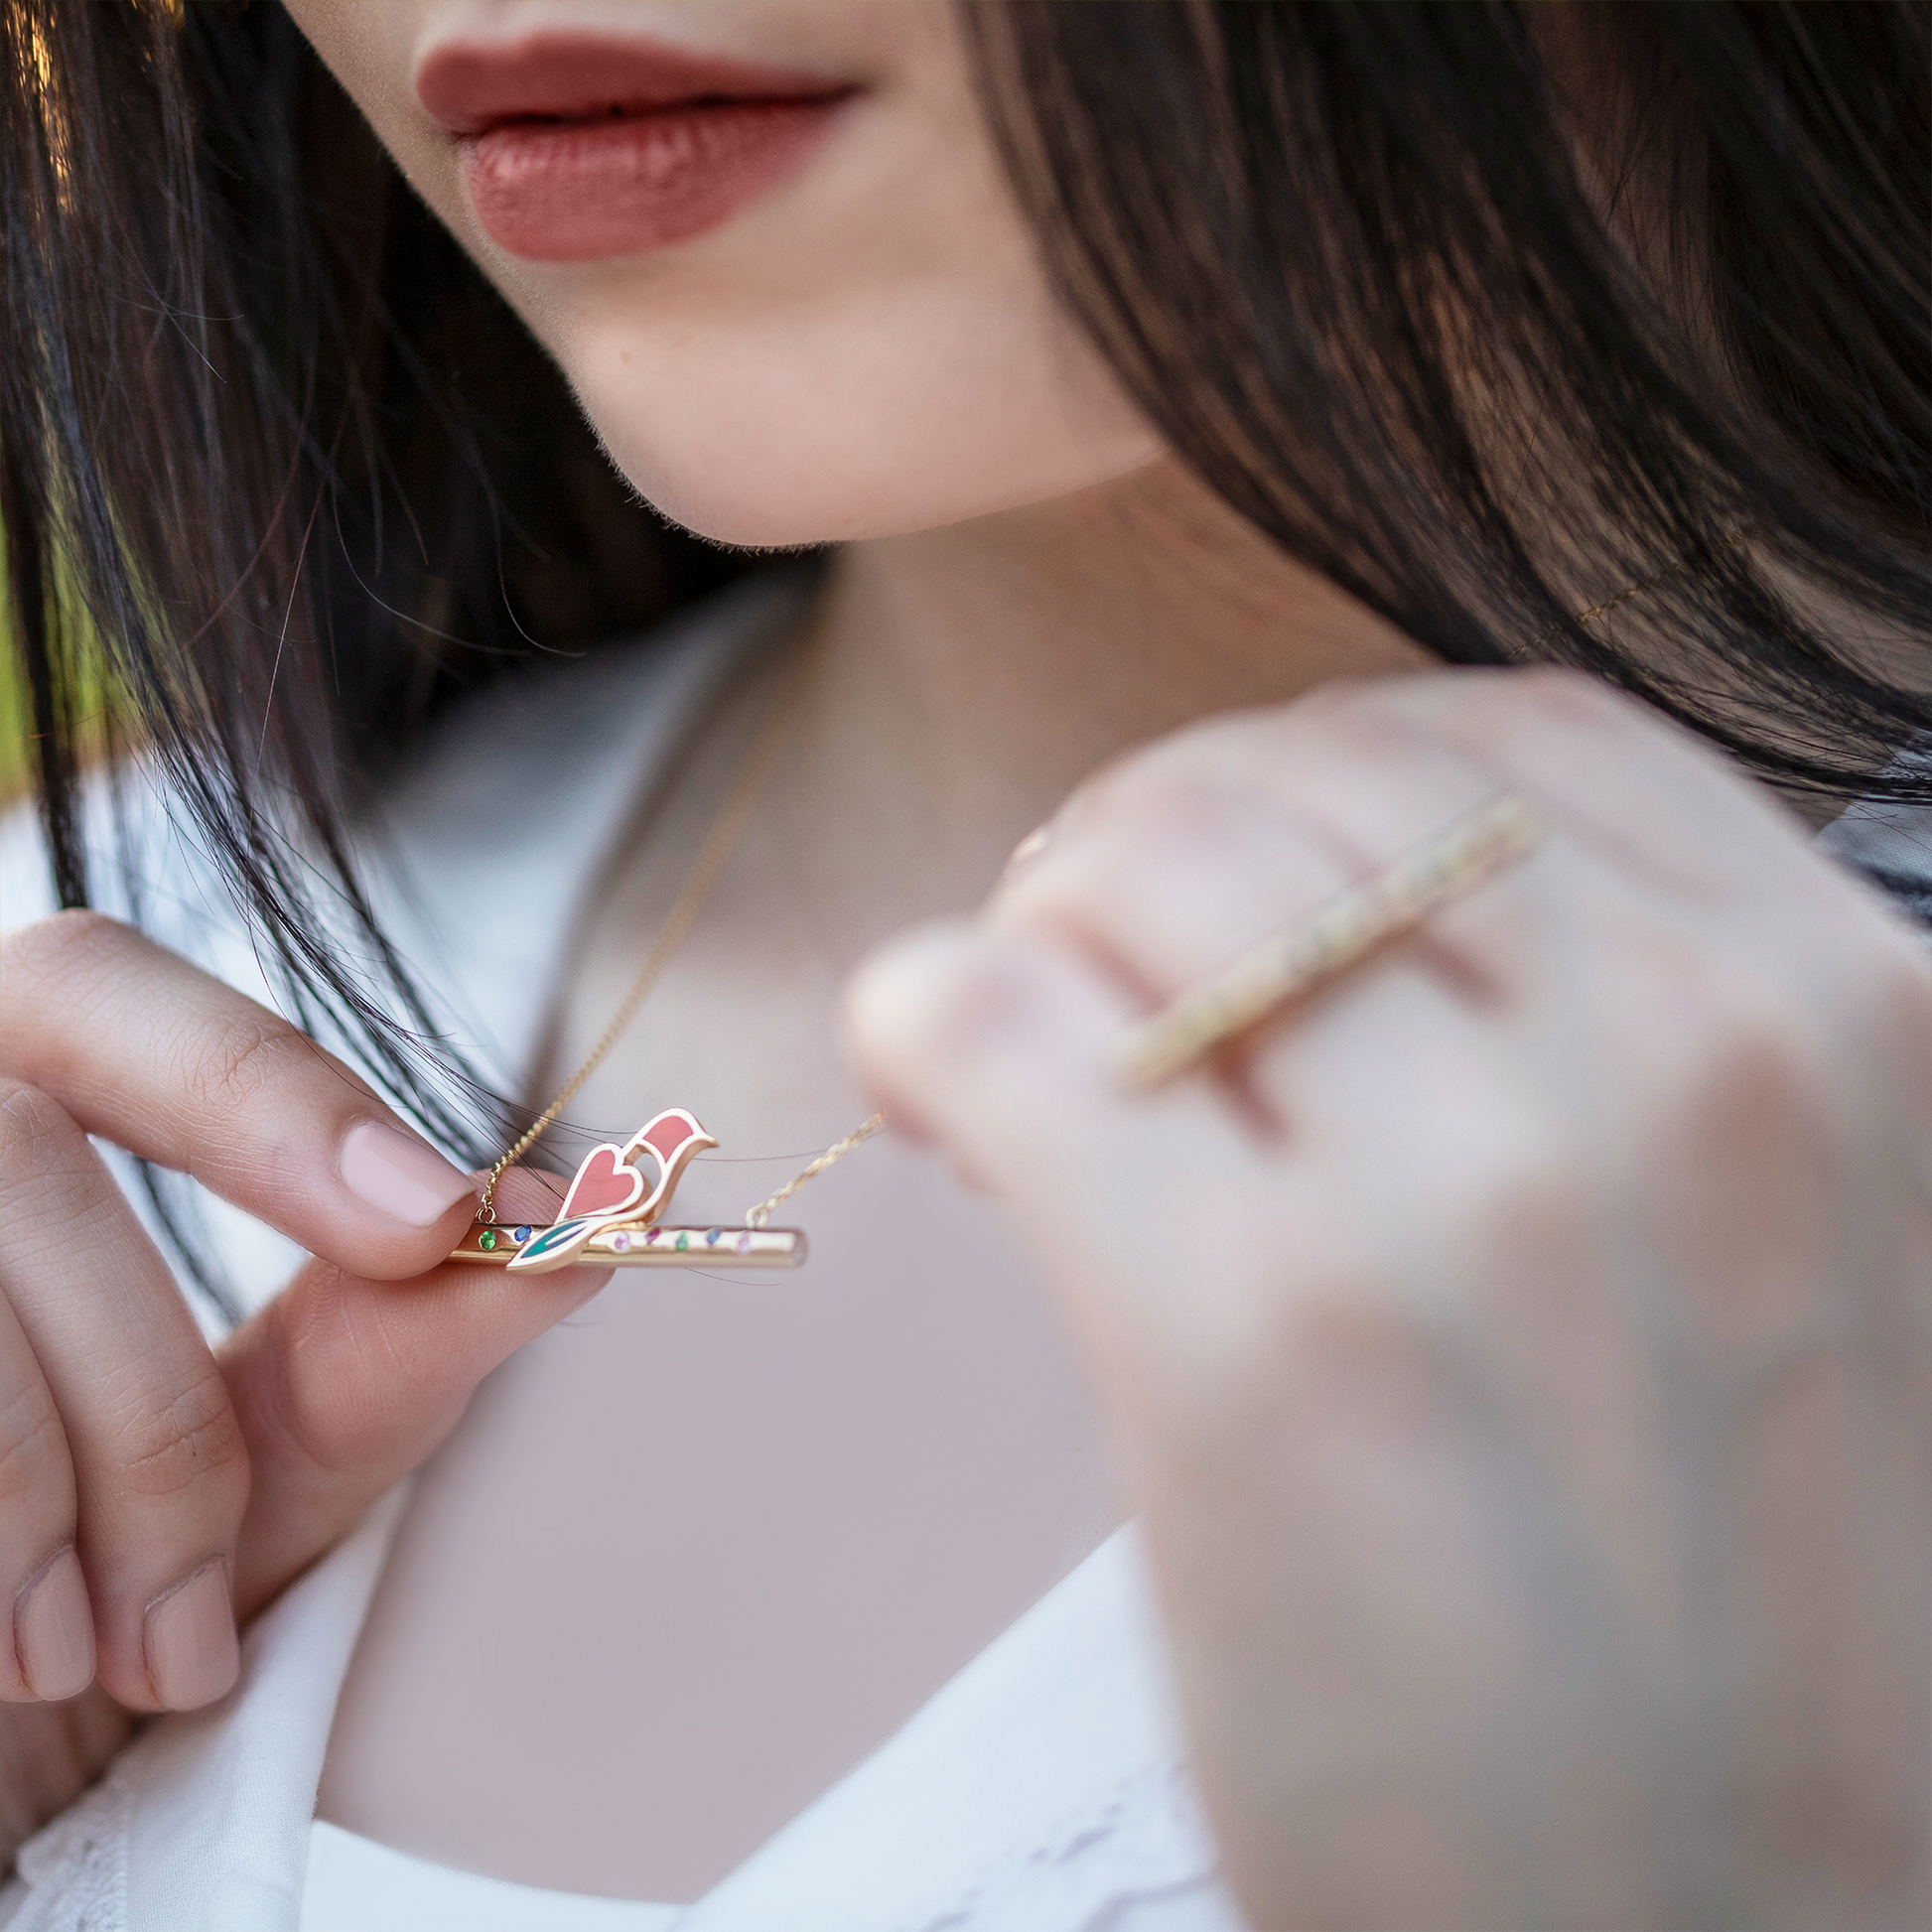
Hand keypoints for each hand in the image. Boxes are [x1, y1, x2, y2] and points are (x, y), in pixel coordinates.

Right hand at [0, 913, 604, 1861]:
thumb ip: (396, 1335)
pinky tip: (14, 1661)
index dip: (261, 1093)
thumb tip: (577, 1227)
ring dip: (52, 1504)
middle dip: (147, 1404)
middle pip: (17, 1152)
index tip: (436, 1221)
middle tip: (206, 1611)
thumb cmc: (105, 1575)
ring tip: (111, 1662)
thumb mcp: (267, 1452)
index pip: (96, 986)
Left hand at [849, 670, 1931, 1929]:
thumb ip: (1638, 1039)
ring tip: (1020, 1053)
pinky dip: (924, 1018)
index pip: (1497, 736)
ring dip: (1033, 926)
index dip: (1320, 770)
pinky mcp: (1244, 1345)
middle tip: (1089, 968)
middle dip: (1148, 845)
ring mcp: (1463, 1199)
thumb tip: (1350, 887)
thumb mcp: (1818, 1257)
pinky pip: (997, 1020)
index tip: (1234, 873)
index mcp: (1840, 1020)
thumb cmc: (1765, 1624)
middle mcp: (1672, 1066)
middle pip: (1283, 786)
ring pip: (1133, 868)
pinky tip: (934, 1096)